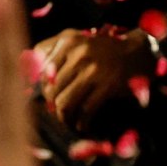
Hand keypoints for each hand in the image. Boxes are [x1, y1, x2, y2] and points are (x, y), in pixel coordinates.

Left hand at [34, 26, 150, 131]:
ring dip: (65, 118)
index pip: (41, 72)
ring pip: (65, 103)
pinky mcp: (107, 86)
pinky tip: (83, 125)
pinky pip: (86, 110)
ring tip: (69, 121)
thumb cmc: (102, 49)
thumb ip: (52, 52)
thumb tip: (27, 74)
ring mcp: (94, 70)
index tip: (47, 98)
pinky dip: (82, 122)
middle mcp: (79, 53)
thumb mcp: (77, 40)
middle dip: (52, 106)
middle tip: (58, 113)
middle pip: (51, 90)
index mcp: (68, 41)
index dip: (42, 89)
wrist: (138, 51)